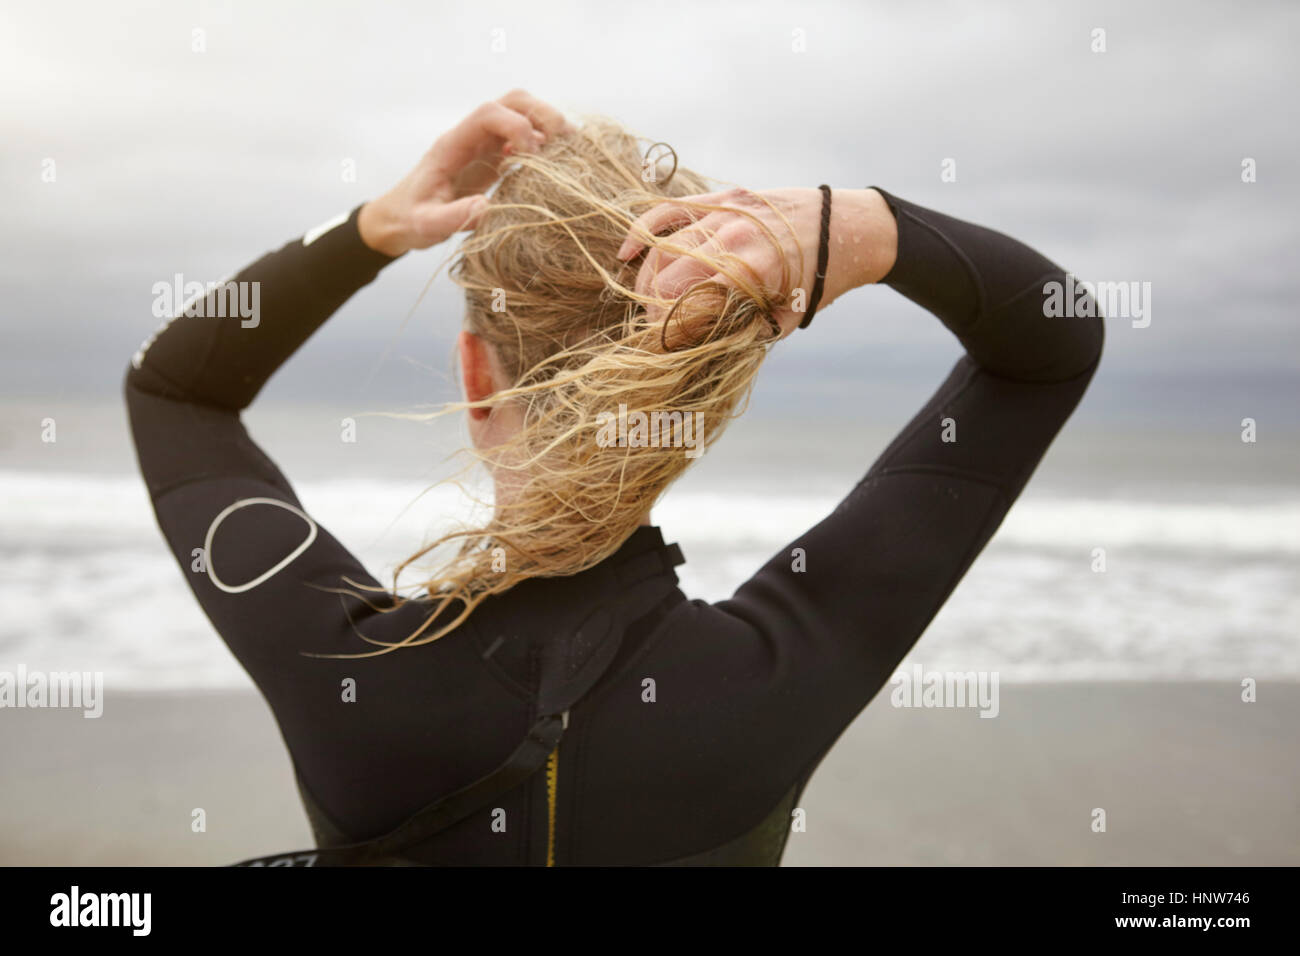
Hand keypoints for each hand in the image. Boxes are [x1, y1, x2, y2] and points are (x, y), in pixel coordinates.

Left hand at [358, 89, 573, 256]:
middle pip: (513, 101)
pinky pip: (526, 136)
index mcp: (453, 144)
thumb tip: (489, 207)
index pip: (489, 114)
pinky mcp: (494, 156)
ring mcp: (485, 144)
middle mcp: (472, 136)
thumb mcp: (427, 225)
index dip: (517, 127)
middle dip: (543, 115)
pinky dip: (545, 145)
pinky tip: (549, 169)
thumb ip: (454, 217)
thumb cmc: (411, 219)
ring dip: (548, 127)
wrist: (400, 217)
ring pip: (523, 113)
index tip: (531, 159)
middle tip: (562, 146)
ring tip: (564, 156)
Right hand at [616, 186, 897, 336]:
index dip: (669, 336)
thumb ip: (741, 331)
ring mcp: (724, 214)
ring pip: (662, 250)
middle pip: (665, 281)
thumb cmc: (817, 282)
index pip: (686, 310)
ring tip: (646, 304)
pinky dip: (642, 231)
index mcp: (751, 274)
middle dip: (653, 313)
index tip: (664, 350)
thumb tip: (695, 345)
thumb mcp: (785, 318)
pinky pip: (668, 211)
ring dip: (646, 282)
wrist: (845, 227)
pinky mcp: (720, 198)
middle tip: (656, 330)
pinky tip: (626, 254)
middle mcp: (732, 240)